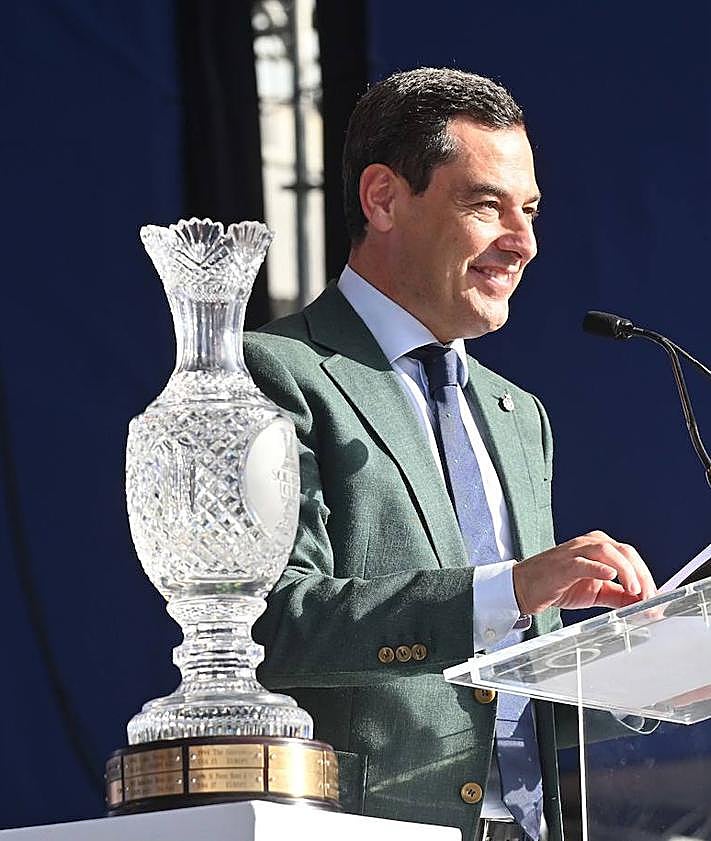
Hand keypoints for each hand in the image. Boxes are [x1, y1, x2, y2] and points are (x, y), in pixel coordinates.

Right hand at [513, 530, 656, 614]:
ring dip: (626, 571)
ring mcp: (575, 552)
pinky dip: (600, 568)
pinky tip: (611, 577)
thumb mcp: (595, 592)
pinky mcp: (563, 565)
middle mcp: (588, 544)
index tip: (656, 597)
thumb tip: (642, 604)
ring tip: (636, 591)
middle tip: (650, 597)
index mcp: (598, 547)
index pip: (630, 556)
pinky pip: (584, 562)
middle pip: (624, 551)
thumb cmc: (557, 585)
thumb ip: (618, 596)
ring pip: (608, 551)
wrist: (524, 588)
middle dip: (642, 575)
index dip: (646, 576)